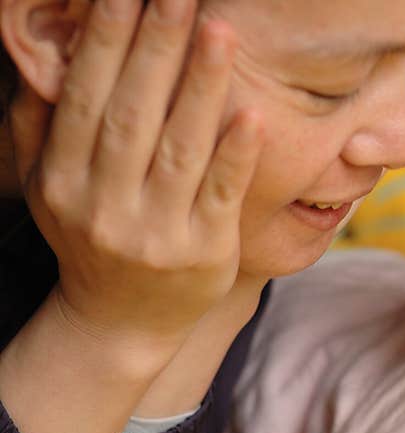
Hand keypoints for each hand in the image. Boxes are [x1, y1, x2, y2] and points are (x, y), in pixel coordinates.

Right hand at [10, 0, 262, 349]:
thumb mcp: (52, 189)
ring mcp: (157, 234)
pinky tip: (252, 112)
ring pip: (180, 150)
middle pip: (133, 116)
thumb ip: (43, 126)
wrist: (122, 321)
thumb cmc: (93, 240)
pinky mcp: (205, 253)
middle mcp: (105, 208)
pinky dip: (236, 154)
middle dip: (156, 49)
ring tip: (220, 31)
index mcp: (63, 183)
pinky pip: (222, 195)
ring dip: (201, 87)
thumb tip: (46, 54)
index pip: (87, 100)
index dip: (106, 44)